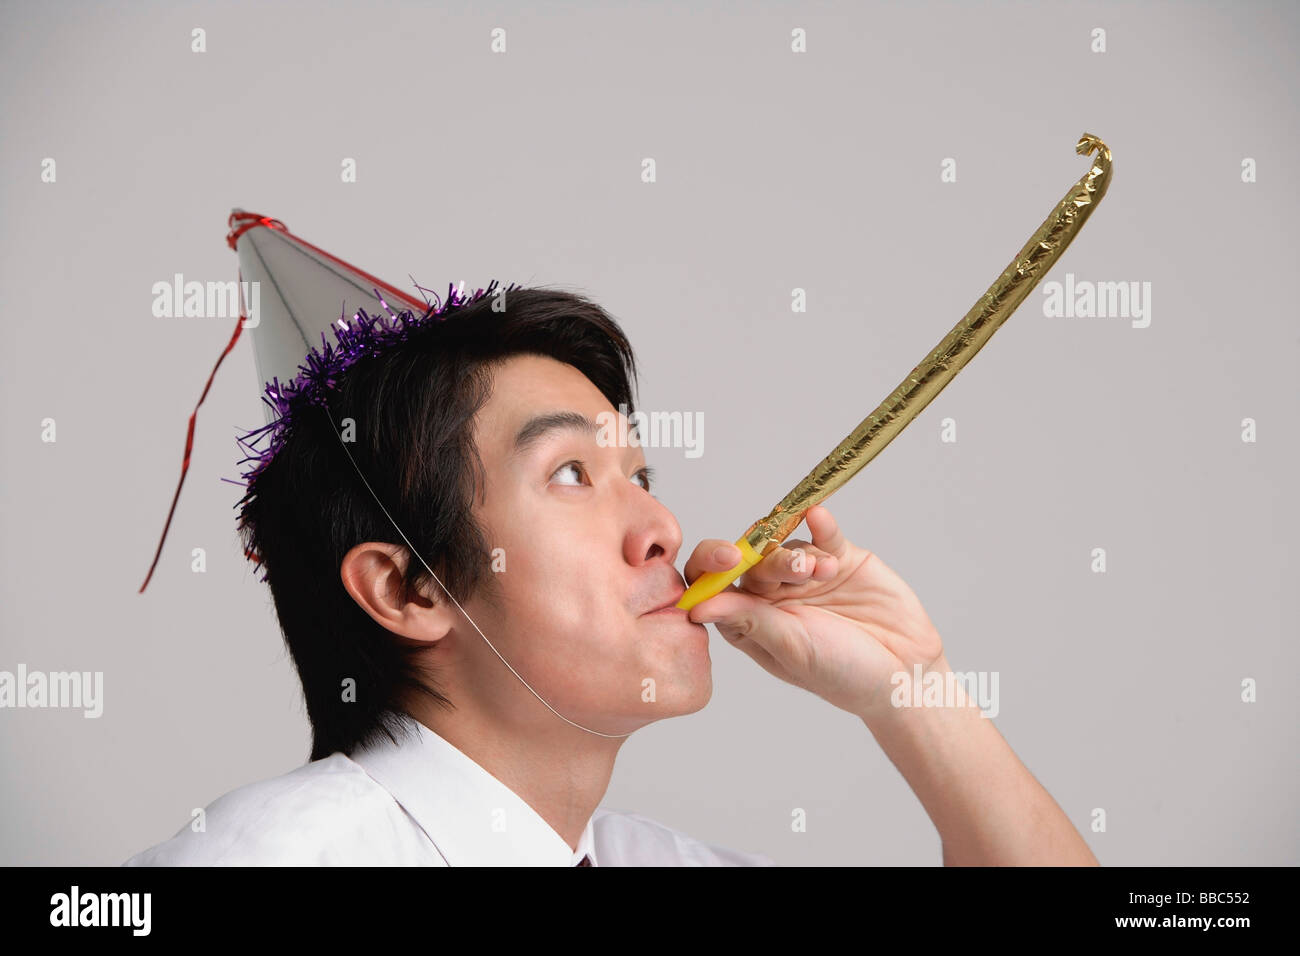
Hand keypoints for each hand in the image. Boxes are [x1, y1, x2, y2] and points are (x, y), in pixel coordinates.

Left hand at [683, 505, 944, 718]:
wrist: (906, 672)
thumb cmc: (842, 674)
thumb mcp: (791, 649)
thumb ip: (747, 621)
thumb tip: (695, 607)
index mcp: (748, 620)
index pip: (713, 584)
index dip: (710, 567)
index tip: (724, 561)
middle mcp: (771, 593)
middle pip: (749, 559)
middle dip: (761, 558)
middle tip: (790, 567)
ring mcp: (805, 574)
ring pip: (784, 544)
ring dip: (797, 552)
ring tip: (821, 571)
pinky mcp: (840, 557)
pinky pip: (823, 533)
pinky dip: (820, 524)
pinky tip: (819, 518)